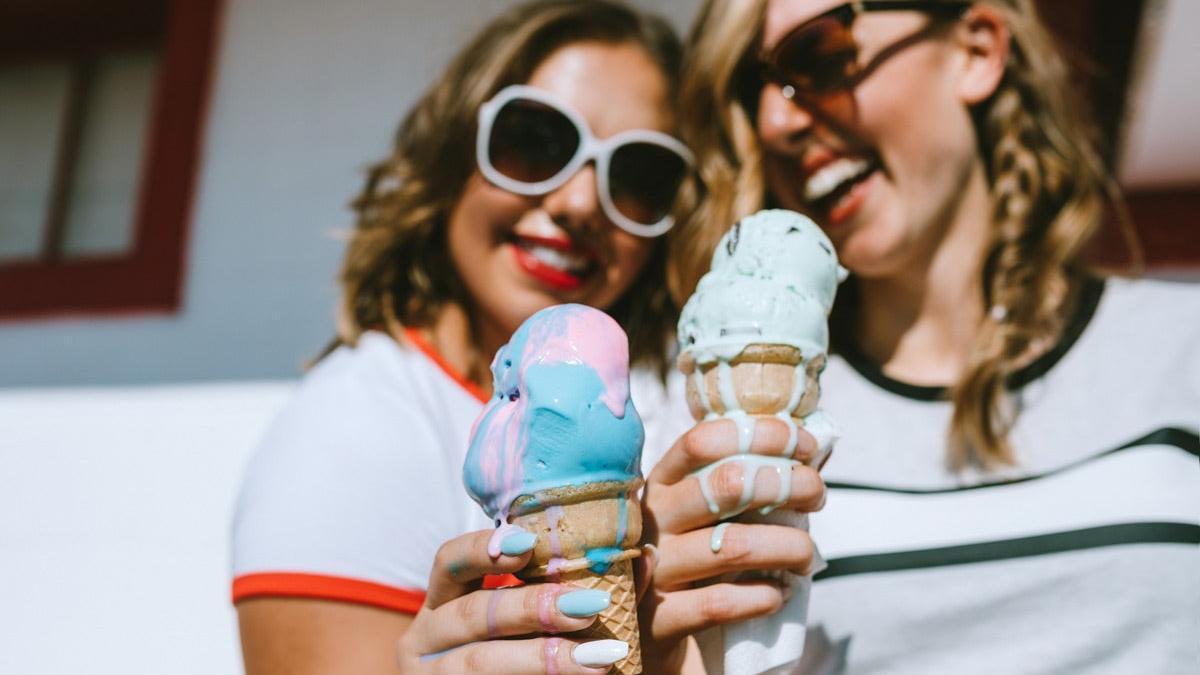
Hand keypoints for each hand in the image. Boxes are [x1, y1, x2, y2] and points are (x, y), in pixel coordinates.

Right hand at [398, 528, 631, 673]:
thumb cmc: (520, 655)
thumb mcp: (535, 622)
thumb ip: (574, 589)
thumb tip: (644, 555)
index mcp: (441, 603)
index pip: (448, 561)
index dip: (481, 548)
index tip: (526, 542)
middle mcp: (427, 639)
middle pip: (472, 614)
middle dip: (533, 607)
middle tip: (589, 606)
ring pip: (481, 662)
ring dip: (545, 657)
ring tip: (600, 657)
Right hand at [639, 417, 826, 671]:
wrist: (655, 636)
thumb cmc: (695, 563)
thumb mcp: (711, 517)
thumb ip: (751, 482)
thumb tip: (818, 447)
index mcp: (661, 483)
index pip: (702, 440)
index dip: (762, 435)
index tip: (806, 447)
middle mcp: (651, 519)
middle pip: (727, 484)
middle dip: (788, 484)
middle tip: (816, 497)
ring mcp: (651, 570)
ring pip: (733, 546)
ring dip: (787, 547)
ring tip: (806, 557)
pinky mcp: (658, 620)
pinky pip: (721, 603)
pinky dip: (763, 597)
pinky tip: (778, 595)